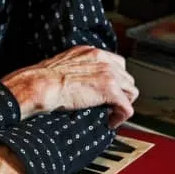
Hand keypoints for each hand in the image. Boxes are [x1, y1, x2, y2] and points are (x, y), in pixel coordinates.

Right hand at [2, 45, 137, 127]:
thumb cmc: (45, 80)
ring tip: (111, 113)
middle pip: (127, 77)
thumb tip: (81, 83)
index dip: (115, 80)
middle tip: (111, 104)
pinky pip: (126, 107)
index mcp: (91, 52)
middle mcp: (102, 59)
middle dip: (121, 92)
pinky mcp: (110, 89)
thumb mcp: (64, 66)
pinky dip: (120, 117)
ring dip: (123, 103)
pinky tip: (110, 122)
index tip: (109, 92)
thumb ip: (78, 69)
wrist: (43, 84)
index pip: (116, 63)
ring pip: (131, 90)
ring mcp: (108, 73)